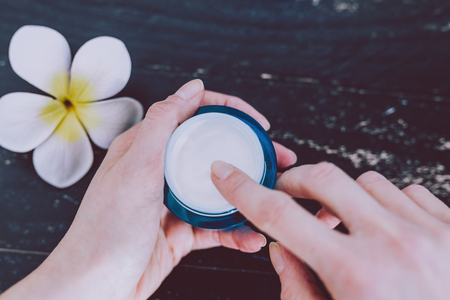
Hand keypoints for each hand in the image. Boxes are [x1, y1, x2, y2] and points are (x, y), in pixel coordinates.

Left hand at [0, 80, 296, 299]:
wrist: (96, 286)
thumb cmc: (106, 229)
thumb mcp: (135, 167)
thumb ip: (163, 124)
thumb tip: (191, 88)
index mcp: (149, 147)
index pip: (195, 114)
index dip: (231, 112)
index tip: (258, 123)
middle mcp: (163, 170)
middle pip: (215, 150)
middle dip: (251, 153)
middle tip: (280, 160)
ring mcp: (175, 201)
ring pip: (221, 189)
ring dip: (249, 194)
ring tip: (274, 200)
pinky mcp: (183, 230)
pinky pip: (217, 225)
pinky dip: (237, 231)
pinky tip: (252, 236)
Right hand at [211, 161, 449, 299]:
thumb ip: (298, 288)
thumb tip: (281, 249)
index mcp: (357, 275)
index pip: (280, 216)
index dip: (244, 191)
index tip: (228, 176)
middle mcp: (396, 245)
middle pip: (325, 178)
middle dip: (296, 181)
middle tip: (289, 193)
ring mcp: (432, 233)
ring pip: (370, 183)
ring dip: (349, 199)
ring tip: (351, 228)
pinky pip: (410, 194)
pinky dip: (390, 206)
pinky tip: (389, 232)